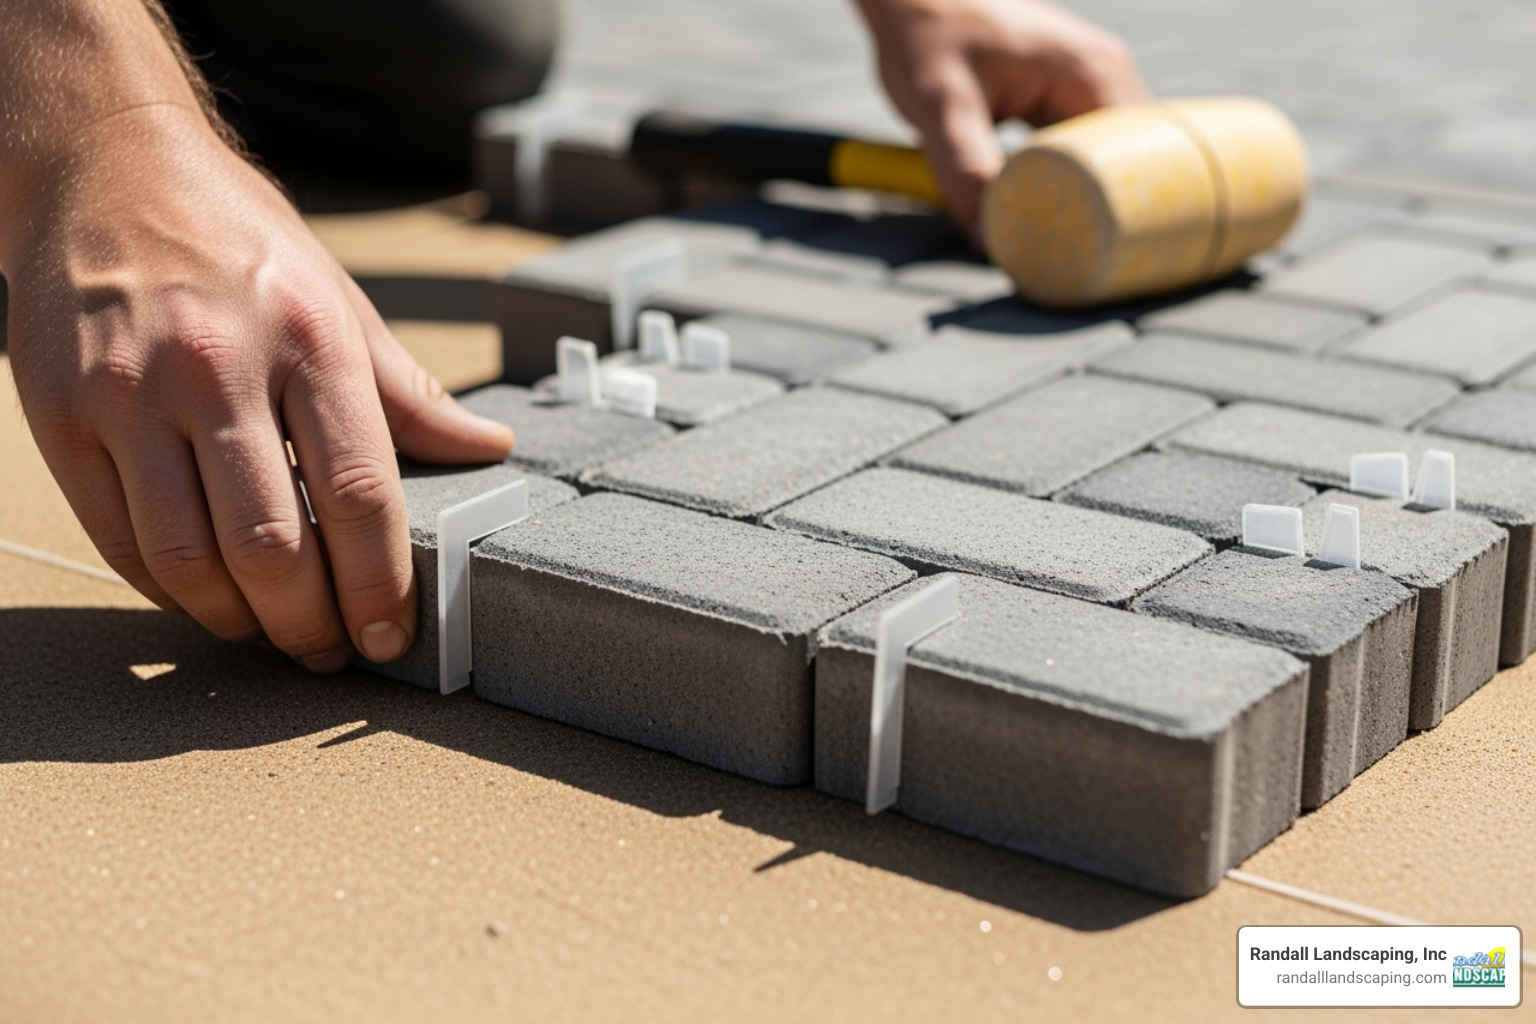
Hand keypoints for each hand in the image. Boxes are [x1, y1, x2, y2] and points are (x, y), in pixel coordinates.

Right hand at [5, 104, 513, 670]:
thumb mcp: (339, 297)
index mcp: (310, 339)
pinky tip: (206, 598)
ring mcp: (130, 394)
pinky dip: (169, 590)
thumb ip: (408, 391)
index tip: (392, 635)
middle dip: (311, 623)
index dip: (381, 584)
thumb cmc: (237, 237)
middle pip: (274, 544)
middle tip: (331, 652)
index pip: (360, 494)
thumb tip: (488, 450)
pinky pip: (121, 539)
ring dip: (239, 623)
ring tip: (272, 635)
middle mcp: (219, 368)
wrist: (102, 163)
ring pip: (189, 559)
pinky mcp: (63, 415)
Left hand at [856, 0, 1147, 231]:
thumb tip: (990, 240)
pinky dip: (1062, 180)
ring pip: (1100, 161)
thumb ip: (966, 172)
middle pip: (1126, 164)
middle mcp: (1101, 75)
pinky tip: (1042, 208)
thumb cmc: (927, 35)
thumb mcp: (944, 107)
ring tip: (1062, 242)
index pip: (1139, 157)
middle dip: (1103, 211)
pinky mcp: (1059, 95)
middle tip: (1080, 258)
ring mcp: (1083, 84)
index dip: (1127, 210)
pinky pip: (1077, 149)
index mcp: (1093, 73)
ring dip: (1080, 198)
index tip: (1108, 253)